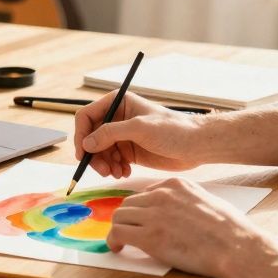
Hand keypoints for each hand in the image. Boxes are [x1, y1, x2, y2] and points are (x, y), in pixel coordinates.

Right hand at [73, 91, 203, 177]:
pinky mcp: (128, 152)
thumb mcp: (140, 128)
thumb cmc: (173, 130)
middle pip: (90, 137)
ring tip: (117, 173)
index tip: (83, 154)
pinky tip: (125, 173)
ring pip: (98, 152)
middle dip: (93, 155)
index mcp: (117, 103)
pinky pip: (110, 161)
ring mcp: (122, 136)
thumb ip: (111, 133)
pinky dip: (113, 169)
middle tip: (103, 170)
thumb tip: (86, 143)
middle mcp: (116, 118)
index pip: (87, 117)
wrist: (195, 146)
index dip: (81, 135)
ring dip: (103, 165)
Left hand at [107, 177, 273, 277]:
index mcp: (176, 184)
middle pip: (129, 203)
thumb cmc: (229, 229)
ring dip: (119, 229)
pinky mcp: (148, 236)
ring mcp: (153, 215)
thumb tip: (179, 213)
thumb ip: (187, 201)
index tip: (142, 220)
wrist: (235, 246)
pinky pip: (118, 233)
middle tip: (130, 232)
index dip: (141, 209)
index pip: (146, 193)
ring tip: (122, 241)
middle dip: (128, 218)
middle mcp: (161, 195)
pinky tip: (117, 248)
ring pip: (119, 216)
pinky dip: (113, 240)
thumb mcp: (207, 201)